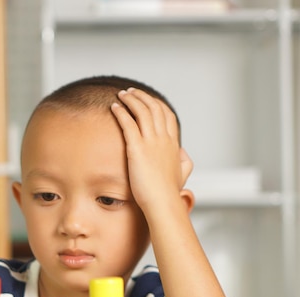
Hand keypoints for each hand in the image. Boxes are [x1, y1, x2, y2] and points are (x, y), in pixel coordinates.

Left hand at [111, 88, 192, 209]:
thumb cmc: (169, 192)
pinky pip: (128, 124)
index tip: (146, 99)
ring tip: (121, 94)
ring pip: (142, 111)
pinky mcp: (137, 149)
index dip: (156, 104)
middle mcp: (163, 139)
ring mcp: (151, 143)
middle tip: (130, 92)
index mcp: (172, 144)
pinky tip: (114, 107)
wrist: (162, 202)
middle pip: (154, 108)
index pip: (166, 115)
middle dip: (142, 96)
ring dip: (131, 99)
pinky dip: (121, 112)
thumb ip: (184, 160)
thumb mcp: (183, 173)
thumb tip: (183, 151)